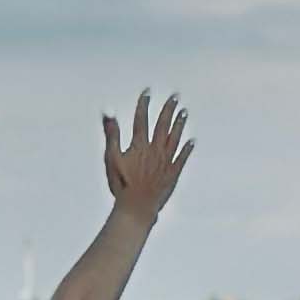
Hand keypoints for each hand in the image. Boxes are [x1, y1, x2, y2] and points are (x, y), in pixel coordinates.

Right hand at [103, 89, 194, 223]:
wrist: (137, 206)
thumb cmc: (122, 184)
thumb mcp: (111, 158)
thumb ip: (111, 135)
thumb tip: (108, 115)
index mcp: (139, 145)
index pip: (141, 119)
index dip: (144, 104)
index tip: (148, 93)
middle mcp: (155, 149)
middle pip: (163, 124)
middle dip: (169, 109)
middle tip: (175, 97)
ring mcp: (166, 160)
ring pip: (175, 137)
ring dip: (180, 124)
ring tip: (184, 113)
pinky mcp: (173, 173)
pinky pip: (182, 157)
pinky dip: (187, 148)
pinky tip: (191, 141)